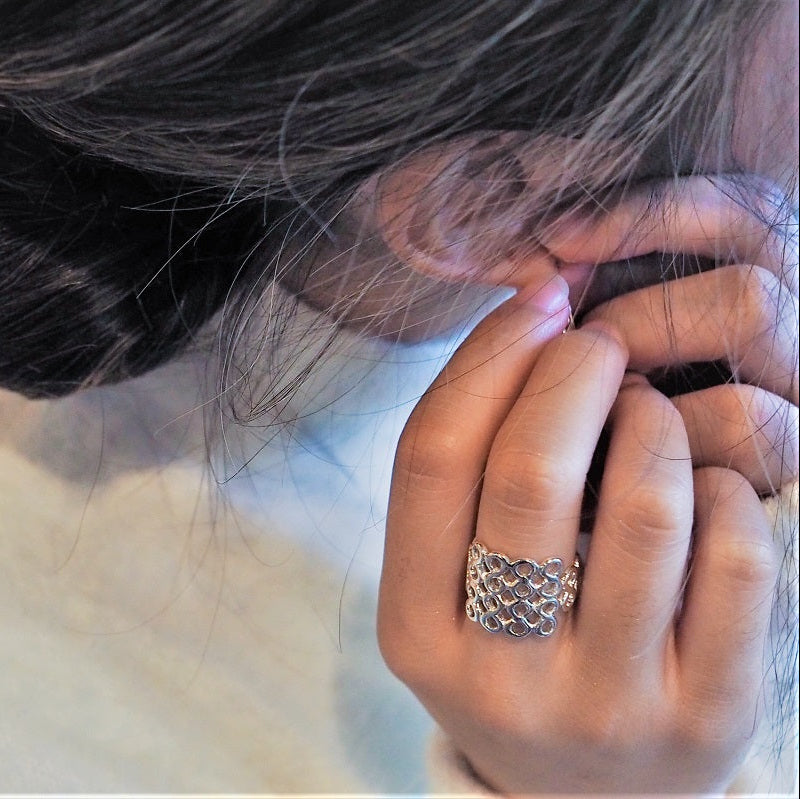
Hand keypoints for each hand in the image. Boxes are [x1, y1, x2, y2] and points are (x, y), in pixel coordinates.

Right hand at [378, 174, 796, 793]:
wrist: (580, 794)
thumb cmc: (506, 652)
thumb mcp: (447, 583)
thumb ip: (465, 471)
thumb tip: (537, 317)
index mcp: (415, 629)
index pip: (431, 456)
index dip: (485, 358)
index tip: (536, 303)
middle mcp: (498, 676)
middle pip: (530, 472)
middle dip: (574, 371)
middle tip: (596, 345)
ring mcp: (605, 703)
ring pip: (647, 505)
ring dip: (652, 422)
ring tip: (645, 415)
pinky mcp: (703, 713)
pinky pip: (735, 554)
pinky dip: (726, 489)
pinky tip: (703, 490)